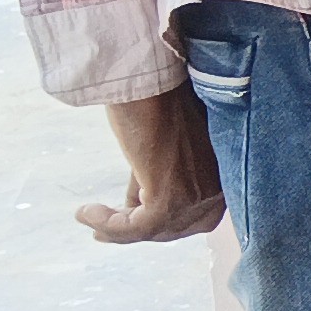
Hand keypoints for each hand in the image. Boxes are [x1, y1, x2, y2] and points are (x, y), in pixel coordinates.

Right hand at [84, 85, 225, 243]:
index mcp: (226, 173)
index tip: (128, 219)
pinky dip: (110, 225)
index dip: (164, 223)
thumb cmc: (155, 101)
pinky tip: (85, 213)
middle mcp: (219, 188)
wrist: (149, 80)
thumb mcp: (162, 147)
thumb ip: (157, 175)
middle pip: (178, 228)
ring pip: (155, 230)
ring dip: (118, 228)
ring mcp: (197, 195)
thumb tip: (135, 204)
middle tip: (106, 228)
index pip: (199, 216)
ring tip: (90, 216)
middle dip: (142, 229)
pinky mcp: (170, 197)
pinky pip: (138, 228)